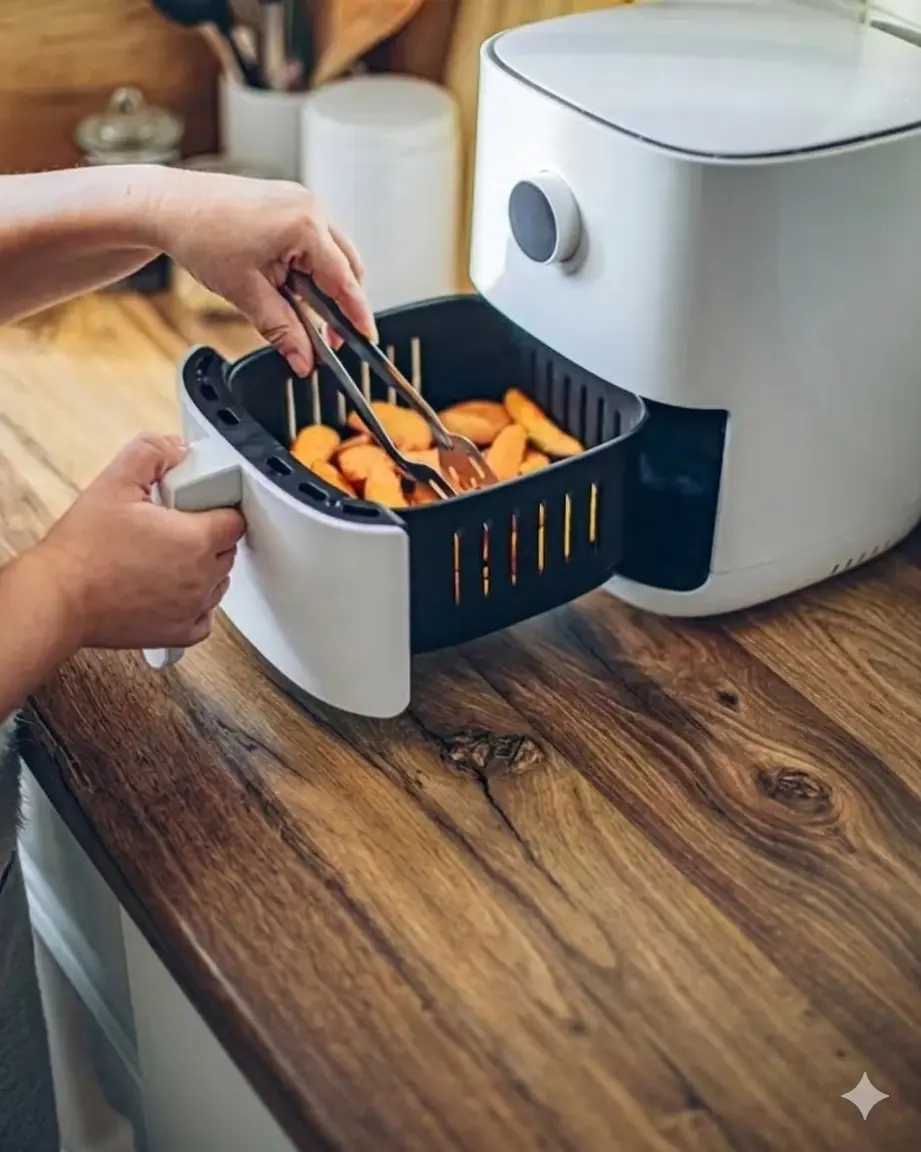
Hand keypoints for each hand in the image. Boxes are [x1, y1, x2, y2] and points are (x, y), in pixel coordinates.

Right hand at [33, 433, 244, 650]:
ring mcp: (193, 608)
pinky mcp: (180, 634)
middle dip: (207, 535)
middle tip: (171, 528)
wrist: (58, 598)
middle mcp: (203, 577)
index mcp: (196, 539)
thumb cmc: (84, 548)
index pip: (235, 519)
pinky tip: (167, 588)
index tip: (196, 506)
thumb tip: (178, 448)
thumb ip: (151, 453)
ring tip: (164, 558)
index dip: (218, 508)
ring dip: (202, 568)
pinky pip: (204, 615)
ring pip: (218, 581)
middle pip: (227, 549)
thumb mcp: (114, 481)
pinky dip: (193, 603)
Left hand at [148, 168, 376, 376]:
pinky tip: (292, 284)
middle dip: (342, 302)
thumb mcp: (246, 293)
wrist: (170, 206)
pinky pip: (317, 240)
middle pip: (348, 266)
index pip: (345, 280)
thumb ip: (282, 330)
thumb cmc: (201, 236)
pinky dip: (312, 265)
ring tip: (303, 310)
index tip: (366, 338)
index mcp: (305, 225)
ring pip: (334, 253)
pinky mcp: (290, 203)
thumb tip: (304, 359)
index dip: (357, 314)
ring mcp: (301, 201)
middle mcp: (310, 207)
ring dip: (326, 284)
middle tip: (330, 337)